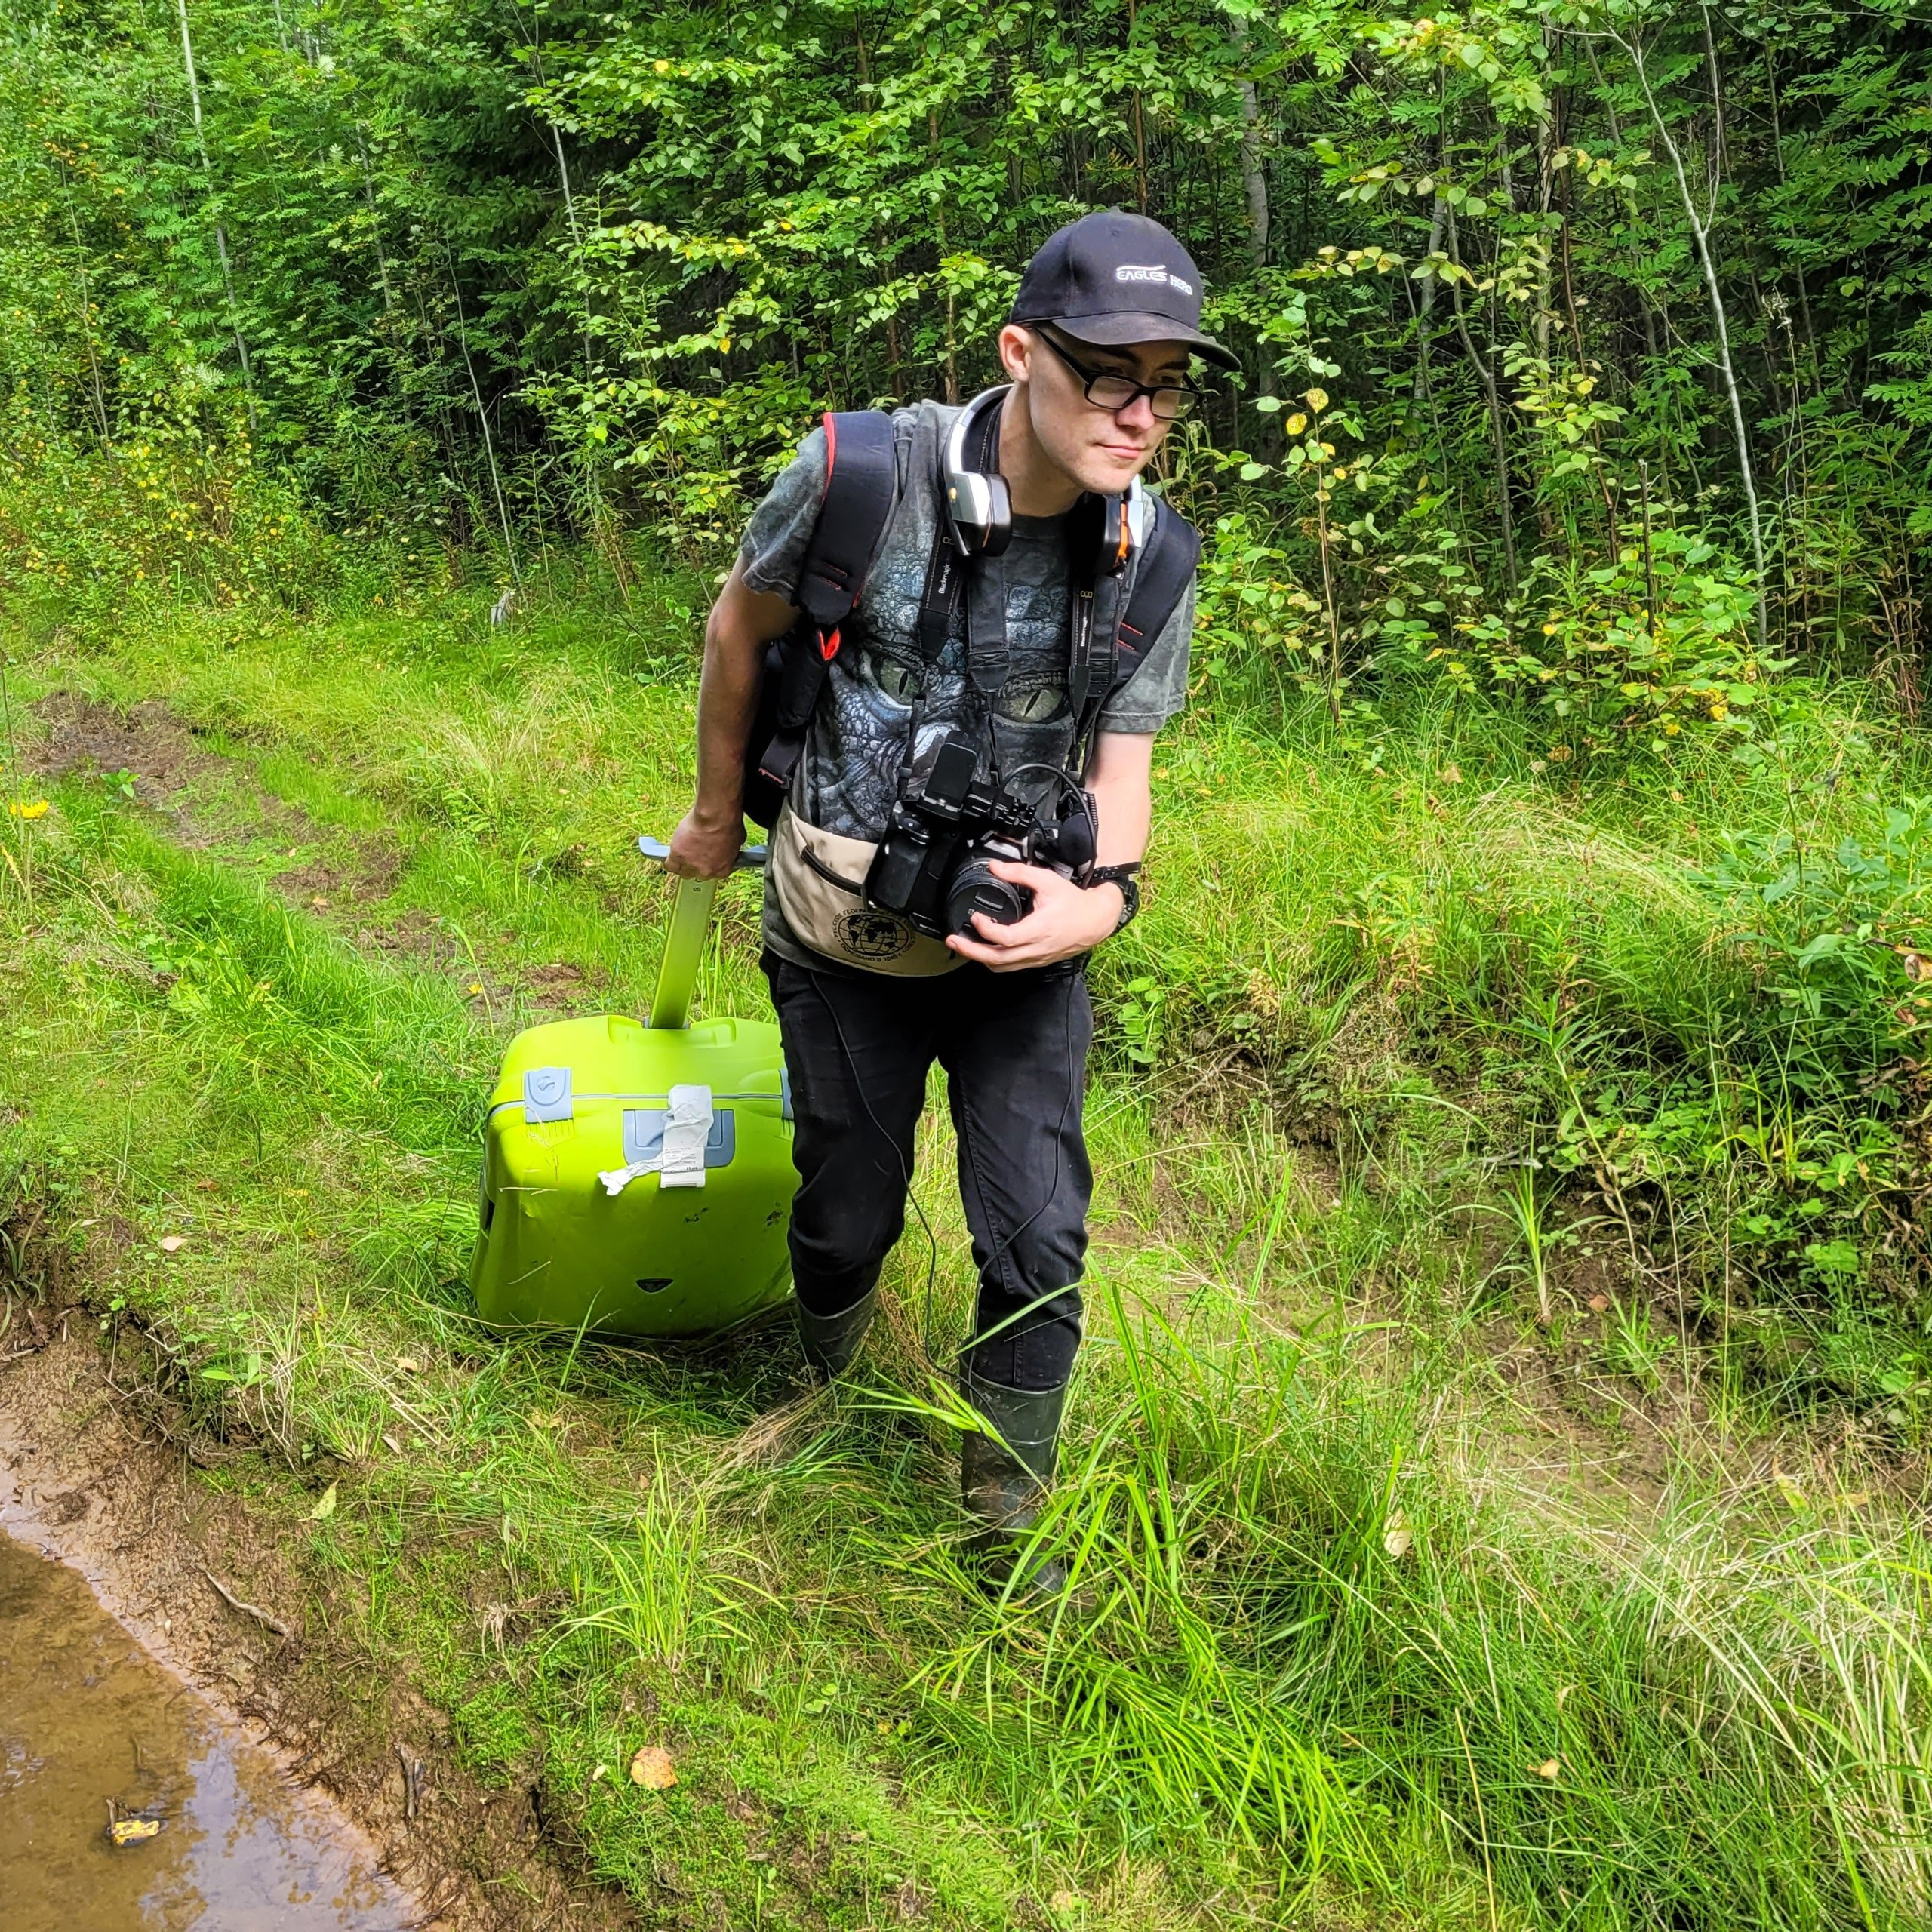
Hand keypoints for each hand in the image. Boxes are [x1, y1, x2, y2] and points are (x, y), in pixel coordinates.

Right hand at [666, 805, 743, 879]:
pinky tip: (673, 855)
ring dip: (683, 865)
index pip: (713, 875)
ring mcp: (691, 865)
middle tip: (697, 853)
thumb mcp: (738, 841)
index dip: (710, 865)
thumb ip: (731, 851)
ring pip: (683, 872)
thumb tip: (728, 848)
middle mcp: (706, 872)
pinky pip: (670, 865)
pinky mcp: (677, 855)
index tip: (708, 859)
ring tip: (685, 853)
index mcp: (722, 871)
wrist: (715, 815)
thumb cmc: (729, 824)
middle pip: (697, 875)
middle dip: (697, 865)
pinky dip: (670, 862)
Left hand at [945, 861, 1122, 972]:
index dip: (986, 930)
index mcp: (1038, 929)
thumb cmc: (1074, 903)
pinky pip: (1011, 967)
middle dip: (971, 951)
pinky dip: (994, 961)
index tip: (976, 917)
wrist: (1096, 920)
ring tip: (963, 946)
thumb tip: (995, 866)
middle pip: (997, 959)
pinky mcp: (1037, 961)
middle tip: (953, 941)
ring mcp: (1036, 958)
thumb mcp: (1047, 880)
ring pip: (1002, 967)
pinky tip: (984, 951)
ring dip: (980, 958)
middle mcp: (1036, 948)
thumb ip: (1019, 873)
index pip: (1005, 938)